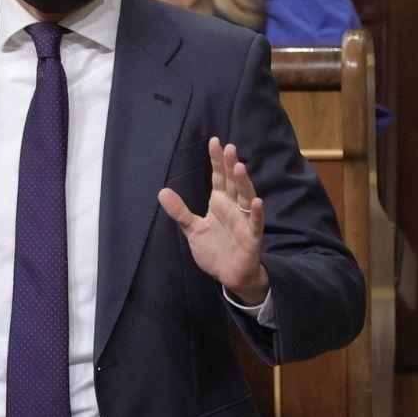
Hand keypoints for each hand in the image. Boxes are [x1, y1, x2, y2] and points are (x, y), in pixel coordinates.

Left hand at [157, 137, 268, 304]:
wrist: (229, 275)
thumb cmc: (214, 249)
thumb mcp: (192, 229)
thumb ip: (179, 211)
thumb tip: (161, 192)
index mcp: (220, 203)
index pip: (219, 177)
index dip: (217, 161)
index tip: (215, 142)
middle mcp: (233, 208)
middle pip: (232, 183)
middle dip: (231, 165)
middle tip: (229, 147)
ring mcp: (244, 221)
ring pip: (245, 197)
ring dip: (243, 183)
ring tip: (239, 167)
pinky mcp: (251, 237)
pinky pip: (255, 223)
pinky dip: (255, 212)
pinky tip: (255, 201)